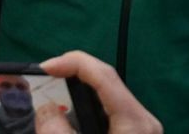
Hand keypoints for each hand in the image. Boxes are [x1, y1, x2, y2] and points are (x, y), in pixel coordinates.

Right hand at [38, 52, 160, 133]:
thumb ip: (57, 130)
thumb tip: (45, 109)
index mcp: (136, 121)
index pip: (105, 75)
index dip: (73, 62)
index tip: (46, 66)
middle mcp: (144, 120)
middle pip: (106, 83)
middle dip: (73, 75)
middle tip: (46, 79)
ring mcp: (140, 128)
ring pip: (106, 99)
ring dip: (78, 95)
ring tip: (53, 94)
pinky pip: (108, 113)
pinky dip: (86, 112)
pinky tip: (69, 119)